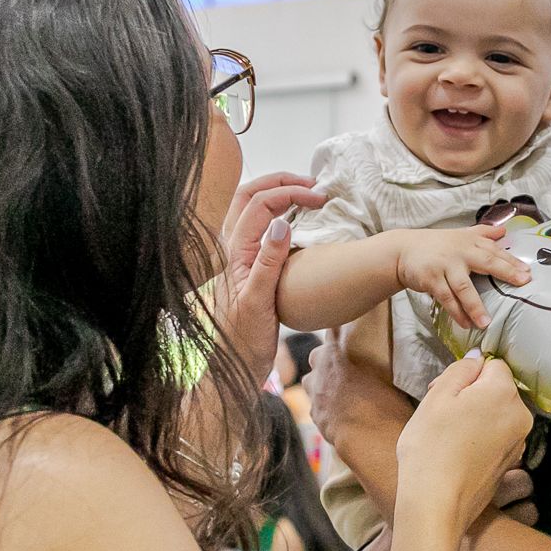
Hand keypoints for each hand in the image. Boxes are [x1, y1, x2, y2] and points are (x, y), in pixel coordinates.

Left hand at [212, 173, 326, 382]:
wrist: (233, 368)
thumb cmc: (244, 341)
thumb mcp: (258, 303)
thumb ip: (267, 263)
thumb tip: (282, 223)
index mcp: (234, 253)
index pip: (259, 204)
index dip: (289, 192)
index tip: (319, 198)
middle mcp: (231, 249)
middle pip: (248, 196)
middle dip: (280, 181)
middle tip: (312, 184)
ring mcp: (237, 257)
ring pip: (250, 209)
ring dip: (276, 194)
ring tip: (306, 194)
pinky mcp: (246, 267)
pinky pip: (258, 228)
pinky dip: (277, 214)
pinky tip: (298, 223)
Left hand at [305, 328, 414, 460]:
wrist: (372, 441)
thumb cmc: (386, 406)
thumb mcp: (384, 377)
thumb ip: (371, 363)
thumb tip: (375, 358)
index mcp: (335, 357)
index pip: (330, 333)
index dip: (336, 330)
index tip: (341, 327)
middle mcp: (320, 375)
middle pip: (315, 356)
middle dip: (325, 358)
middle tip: (341, 361)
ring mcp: (315, 398)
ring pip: (309, 382)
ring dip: (320, 381)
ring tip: (336, 386)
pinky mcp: (316, 418)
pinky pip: (315, 404)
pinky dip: (323, 403)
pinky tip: (337, 408)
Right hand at [393, 226, 529, 330]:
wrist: (403, 250)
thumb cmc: (436, 245)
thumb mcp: (460, 234)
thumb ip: (483, 233)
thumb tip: (505, 231)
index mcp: (469, 241)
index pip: (494, 251)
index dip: (512, 261)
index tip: (528, 273)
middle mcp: (459, 252)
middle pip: (485, 262)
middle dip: (505, 272)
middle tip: (522, 283)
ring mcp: (444, 266)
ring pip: (463, 287)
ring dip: (475, 306)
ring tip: (486, 322)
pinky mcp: (431, 279)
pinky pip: (446, 299)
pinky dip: (456, 312)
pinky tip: (465, 323)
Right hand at [396, 355, 533, 532]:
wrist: (436, 504)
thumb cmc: (430, 447)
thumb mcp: (437, 397)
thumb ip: (461, 370)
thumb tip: (478, 359)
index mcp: (504, 393)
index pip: (493, 364)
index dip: (465, 374)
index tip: (441, 391)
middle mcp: (521, 415)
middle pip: (497, 390)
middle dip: (472, 395)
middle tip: (440, 413)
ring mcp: (519, 442)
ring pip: (496, 414)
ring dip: (476, 417)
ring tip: (448, 436)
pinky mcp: (511, 463)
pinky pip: (496, 437)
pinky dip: (480, 438)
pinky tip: (457, 453)